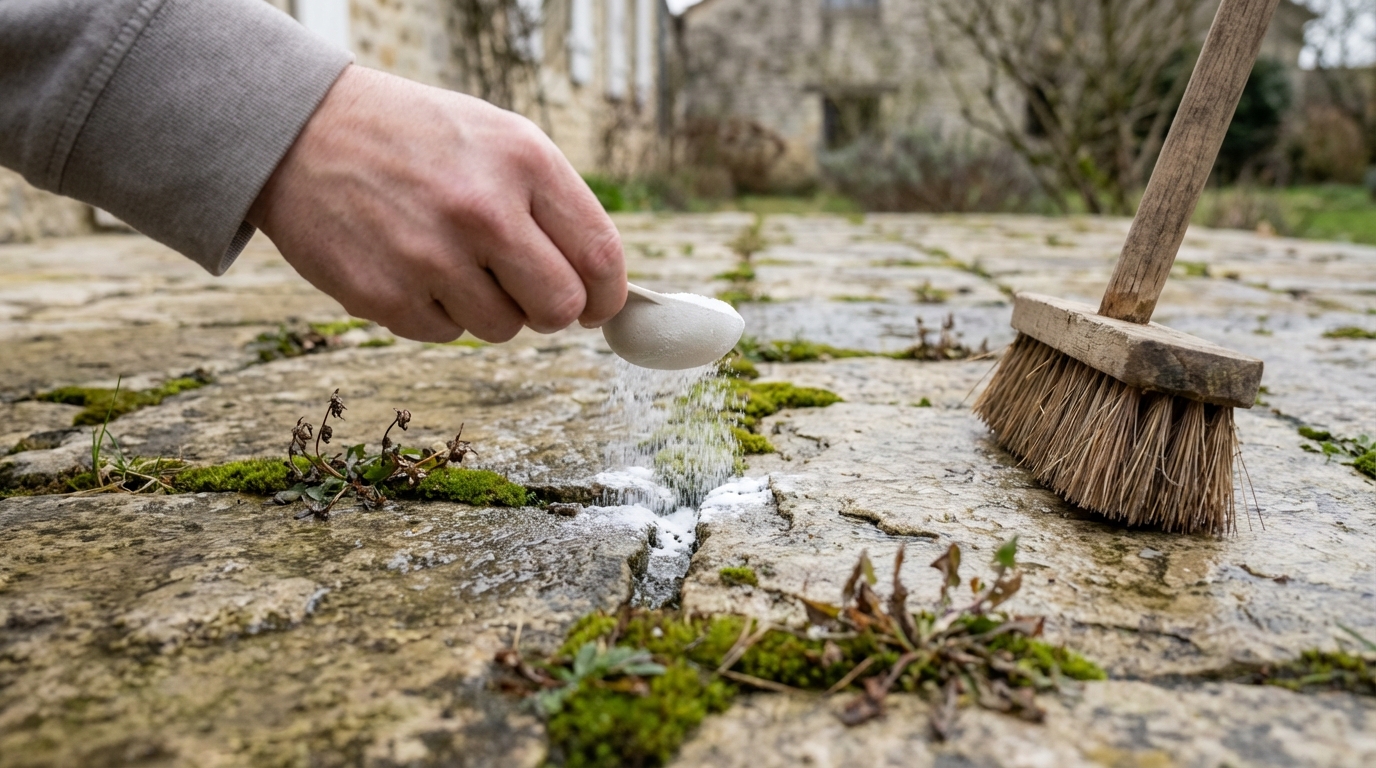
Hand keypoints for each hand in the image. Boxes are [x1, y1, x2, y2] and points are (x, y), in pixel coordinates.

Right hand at [246, 65, 625, 342]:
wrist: (302, 131)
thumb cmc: (417, 140)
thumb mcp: (499, 139)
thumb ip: (555, 206)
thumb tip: (599, 288)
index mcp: (523, 161)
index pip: (600, 256)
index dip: (608, 295)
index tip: (598, 305)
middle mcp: (482, 209)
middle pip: (560, 307)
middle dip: (552, 309)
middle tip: (526, 290)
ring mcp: (431, 256)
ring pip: (504, 328)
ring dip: (490, 308)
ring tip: (452, 258)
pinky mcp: (385, 295)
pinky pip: (446, 334)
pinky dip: (437, 312)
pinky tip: (411, 265)